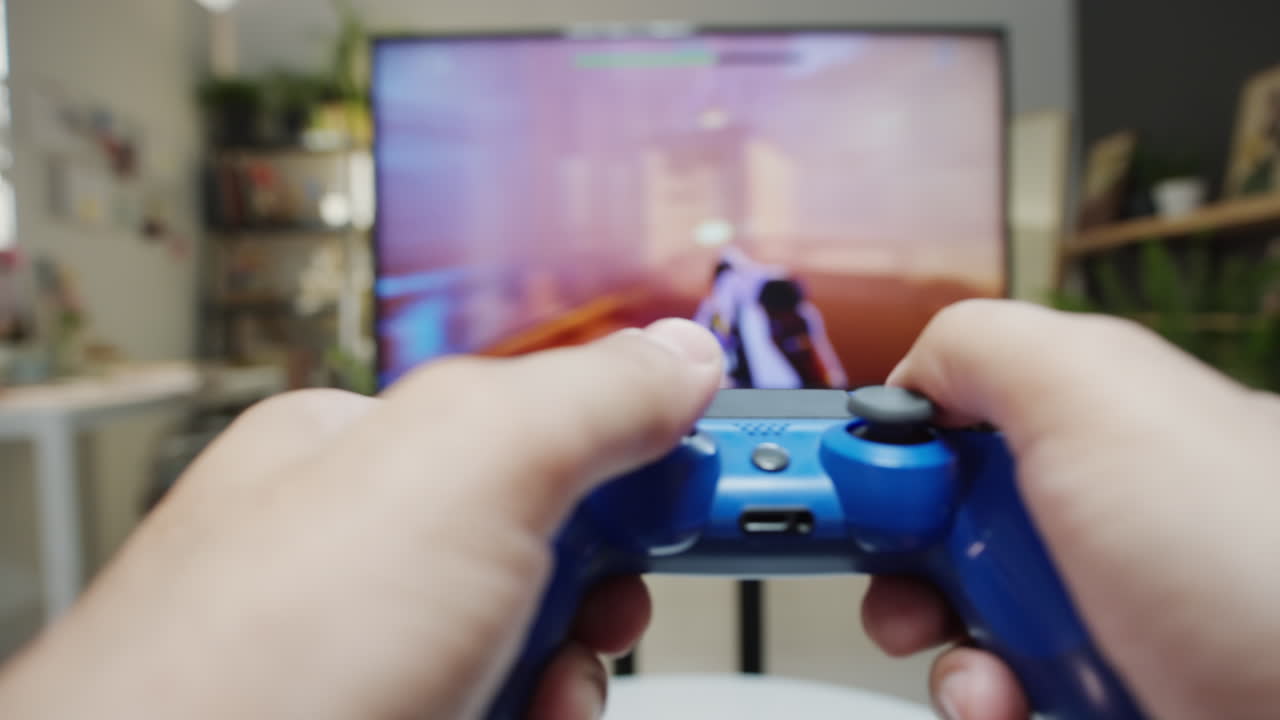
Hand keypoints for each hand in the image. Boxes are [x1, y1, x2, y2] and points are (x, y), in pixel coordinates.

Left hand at [0, 319, 723, 719]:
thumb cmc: (260, 653)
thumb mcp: (468, 466)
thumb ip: (591, 396)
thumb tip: (680, 355)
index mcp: (367, 451)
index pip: (535, 416)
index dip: (631, 445)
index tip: (706, 478)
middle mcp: (362, 553)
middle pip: (542, 542)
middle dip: (601, 581)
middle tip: (612, 601)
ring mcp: (373, 653)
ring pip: (530, 644)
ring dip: (570, 671)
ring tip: (543, 688)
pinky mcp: (402, 718)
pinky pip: (509, 707)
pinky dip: (536, 717)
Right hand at [861, 300, 1279, 719]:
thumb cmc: (1259, 568)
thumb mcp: (1097, 399)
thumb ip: (986, 349)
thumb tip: (908, 377)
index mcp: (1104, 431)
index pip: (964, 425)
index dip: (895, 458)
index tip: (855, 500)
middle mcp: (1110, 524)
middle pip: (957, 536)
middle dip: (909, 572)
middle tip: (906, 597)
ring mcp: (1122, 622)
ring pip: (979, 633)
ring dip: (954, 662)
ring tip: (989, 683)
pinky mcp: (1121, 697)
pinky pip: (1015, 700)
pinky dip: (996, 709)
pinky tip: (1017, 710)